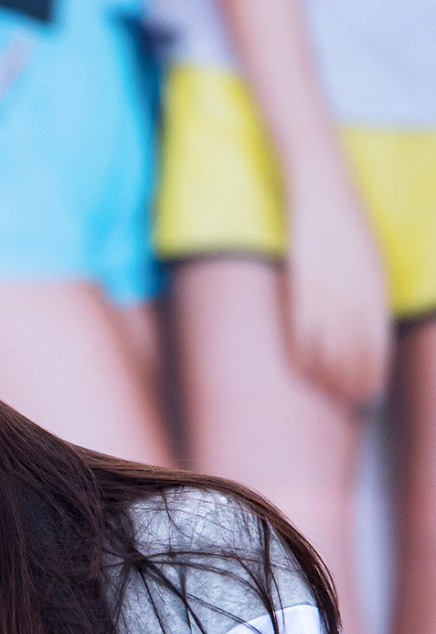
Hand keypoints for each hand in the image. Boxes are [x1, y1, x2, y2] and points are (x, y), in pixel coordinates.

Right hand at [283, 161, 391, 404]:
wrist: (322, 182)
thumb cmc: (344, 217)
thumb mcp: (369, 252)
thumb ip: (369, 285)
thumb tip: (367, 319)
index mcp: (377, 284)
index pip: (379, 341)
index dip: (375, 372)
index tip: (371, 394)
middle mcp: (357, 290)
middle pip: (357, 350)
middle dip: (354, 381)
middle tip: (350, 403)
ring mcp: (328, 288)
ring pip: (331, 345)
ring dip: (330, 375)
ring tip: (327, 395)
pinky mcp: (302, 282)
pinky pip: (303, 328)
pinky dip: (303, 353)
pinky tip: (301, 369)